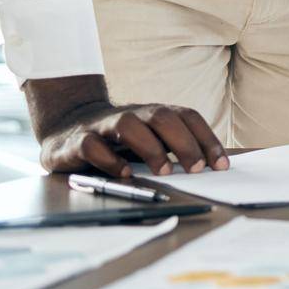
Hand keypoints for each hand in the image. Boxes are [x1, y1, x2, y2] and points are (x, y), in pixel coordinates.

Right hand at [38, 101, 227, 178]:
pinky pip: (92, 146)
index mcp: (154, 113)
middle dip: (183, 142)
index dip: (206, 139)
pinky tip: (125, 174)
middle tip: (196, 169)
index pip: (187, 117)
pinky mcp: (78, 142)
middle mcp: (132, 114)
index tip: (221, 165)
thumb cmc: (120, 139)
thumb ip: (175, 149)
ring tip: (164, 172)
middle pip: (162, 117)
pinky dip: (110, 160)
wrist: (67, 126)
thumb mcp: (150, 139)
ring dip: (150, 148)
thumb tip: (213, 167)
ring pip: (128, 126)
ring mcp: (103, 126)